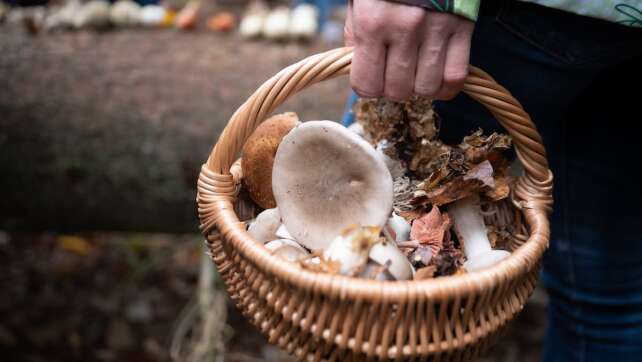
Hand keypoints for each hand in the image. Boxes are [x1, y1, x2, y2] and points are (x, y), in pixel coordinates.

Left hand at [344, 0, 474, 100]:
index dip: (367, 87)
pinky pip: (455, 77)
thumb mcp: (359, 3)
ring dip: (419, 88)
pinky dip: (445, 86)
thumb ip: (356, 36)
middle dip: (392, 89)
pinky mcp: (462, 29)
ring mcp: (436, 30)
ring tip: (415, 72)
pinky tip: (437, 77)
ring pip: (427, 89)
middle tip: (393, 73)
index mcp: (371, 22)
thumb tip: (360, 70)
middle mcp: (404, 29)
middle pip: (398, 91)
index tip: (370, 78)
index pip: (367, 85)